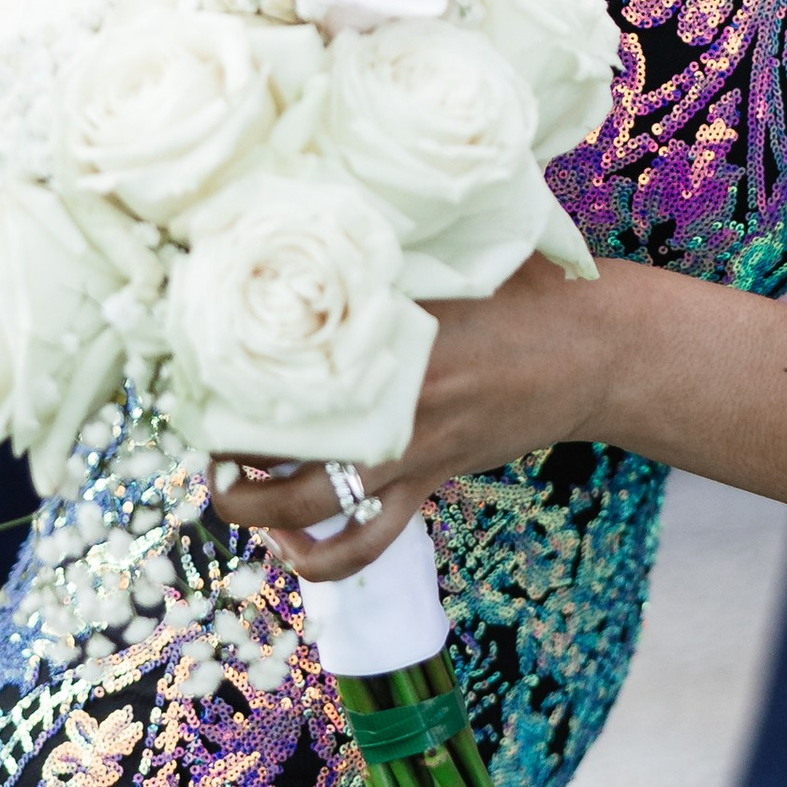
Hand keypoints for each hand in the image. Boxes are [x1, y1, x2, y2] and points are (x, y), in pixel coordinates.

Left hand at [216, 256, 611, 581]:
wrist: (591, 352)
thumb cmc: (521, 292)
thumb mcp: (452, 258)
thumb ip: (386, 256)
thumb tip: (309, 228)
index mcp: (388, 331)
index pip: (284, 352)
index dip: (225, 365)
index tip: (195, 363)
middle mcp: (388, 397)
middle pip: (276, 439)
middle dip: (224, 449)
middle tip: (203, 435)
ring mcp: (406, 450)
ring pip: (308, 506)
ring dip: (256, 511)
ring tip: (234, 492)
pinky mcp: (426, 482)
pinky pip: (363, 543)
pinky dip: (320, 557)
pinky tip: (290, 543)